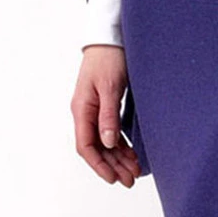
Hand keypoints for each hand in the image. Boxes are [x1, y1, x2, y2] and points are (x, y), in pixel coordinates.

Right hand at [71, 45, 141, 186]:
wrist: (111, 36)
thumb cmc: (109, 57)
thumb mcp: (111, 86)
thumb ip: (108, 115)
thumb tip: (107, 142)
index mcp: (82, 109)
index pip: (86, 145)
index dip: (99, 164)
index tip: (113, 178)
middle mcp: (86, 112)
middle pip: (97, 147)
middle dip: (112, 165)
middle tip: (130, 180)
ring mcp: (95, 108)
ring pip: (105, 141)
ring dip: (119, 157)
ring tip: (135, 172)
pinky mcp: (106, 104)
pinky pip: (111, 130)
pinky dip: (121, 143)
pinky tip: (132, 153)